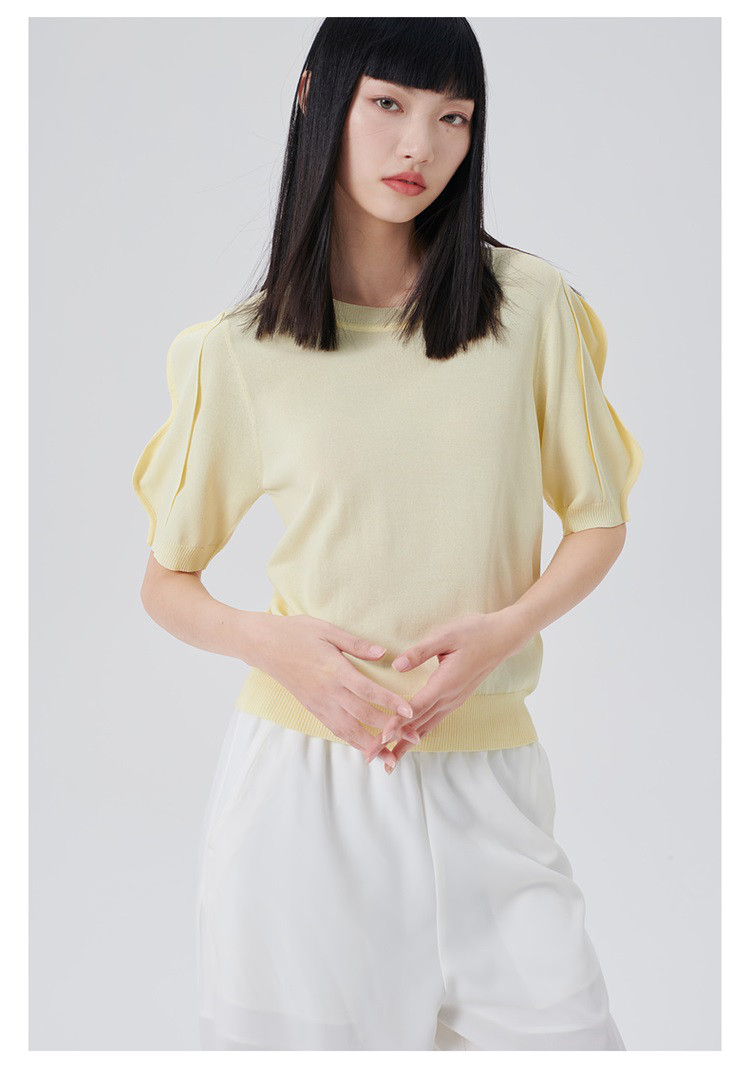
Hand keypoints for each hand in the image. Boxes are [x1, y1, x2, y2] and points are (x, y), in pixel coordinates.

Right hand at [247, 613, 415, 768]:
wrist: (264, 645)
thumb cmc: (297, 633)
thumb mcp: (327, 630)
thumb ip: (356, 644)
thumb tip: (383, 652)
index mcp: (334, 670)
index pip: (367, 691)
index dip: (389, 703)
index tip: (409, 712)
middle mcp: (327, 692)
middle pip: (363, 716)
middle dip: (390, 729)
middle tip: (415, 737)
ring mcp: (319, 703)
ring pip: (349, 730)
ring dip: (373, 745)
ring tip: (394, 756)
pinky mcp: (313, 709)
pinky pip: (336, 730)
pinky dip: (353, 742)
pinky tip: (368, 749)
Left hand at [365, 609, 531, 771]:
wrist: (502, 638)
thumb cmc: (474, 632)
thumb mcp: (446, 635)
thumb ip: (420, 651)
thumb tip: (397, 665)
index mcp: (446, 683)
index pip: (416, 708)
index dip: (397, 723)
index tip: (381, 737)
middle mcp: (450, 697)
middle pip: (417, 725)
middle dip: (394, 742)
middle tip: (371, 756)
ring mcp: (454, 701)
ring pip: (426, 727)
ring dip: (406, 744)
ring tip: (389, 761)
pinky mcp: (456, 699)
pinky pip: (434, 722)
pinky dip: (419, 734)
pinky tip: (410, 742)